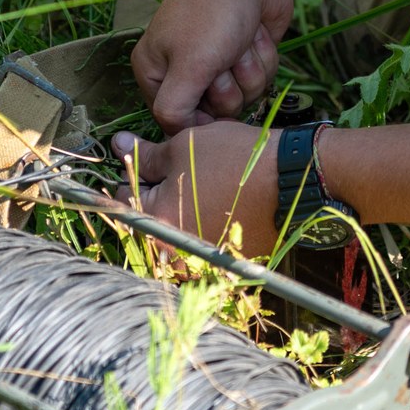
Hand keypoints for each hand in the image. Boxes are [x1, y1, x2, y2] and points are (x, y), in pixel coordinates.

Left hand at [114, 122, 278, 254]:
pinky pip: (202, 244)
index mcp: (155, 221)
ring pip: (176, 232)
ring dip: (183, 211)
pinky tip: (222, 202)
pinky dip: (206, 226)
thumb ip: (145, 153)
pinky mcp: (225, 264)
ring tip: (206, 186)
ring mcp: (201, 261)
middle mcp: (173, 250)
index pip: (124, 196)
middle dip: (159, 194)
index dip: (136, 173)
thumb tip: (117, 145)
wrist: (292, 179)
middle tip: (186, 172)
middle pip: (150, 218)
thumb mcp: (183, 145)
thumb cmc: (234, 158)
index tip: (154, 161)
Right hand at [132, 0, 293, 130]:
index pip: (173, 122)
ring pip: (243, 98)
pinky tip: (255, 34)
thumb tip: (176, 137)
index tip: (211, 94)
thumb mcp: (188, 64)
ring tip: (240, 40)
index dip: (200, 118)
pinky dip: (262, 57)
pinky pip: (260, 80)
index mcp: (154, 70)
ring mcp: (217, 63)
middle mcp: (183, 70)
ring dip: (248, 69)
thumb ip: (174, 109)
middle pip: (213, 114)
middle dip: (228, 86)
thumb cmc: (213, 10)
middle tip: (223, 55)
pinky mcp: (245, 56)